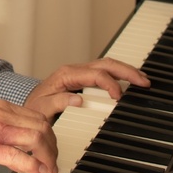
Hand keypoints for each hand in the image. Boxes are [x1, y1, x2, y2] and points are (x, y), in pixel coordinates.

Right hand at [0, 100, 57, 172]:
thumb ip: (8, 128)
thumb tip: (28, 144)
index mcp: (1, 106)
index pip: (37, 115)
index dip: (49, 133)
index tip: (51, 148)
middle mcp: (1, 114)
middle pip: (41, 125)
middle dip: (52, 146)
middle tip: (52, 161)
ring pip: (35, 137)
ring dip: (47, 156)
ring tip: (48, 168)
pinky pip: (19, 155)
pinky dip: (33, 165)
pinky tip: (37, 172)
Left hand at [24, 58, 149, 120]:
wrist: (28, 107)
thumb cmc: (35, 108)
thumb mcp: (41, 108)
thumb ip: (57, 103)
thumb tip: (78, 100)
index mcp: (66, 75)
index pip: (95, 74)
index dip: (109, 83)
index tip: (119, 97)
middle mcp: (74, 71)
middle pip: (105, 64)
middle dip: (126, 71)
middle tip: (143, 81)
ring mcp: (79, 73)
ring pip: (107, 65)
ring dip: (125, 70)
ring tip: (141, 79)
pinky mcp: (83, 79)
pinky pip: (104, 72)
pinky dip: (119, 74)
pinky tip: (128, 80)